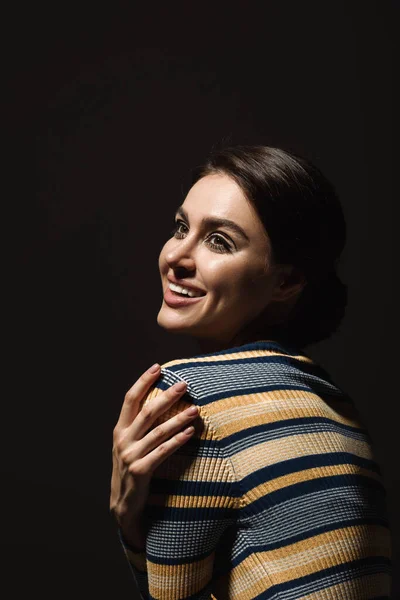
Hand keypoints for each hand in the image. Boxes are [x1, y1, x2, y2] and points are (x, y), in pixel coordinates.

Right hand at [110, 363, 197, 547]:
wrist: (123, 505)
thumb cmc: (132, 468)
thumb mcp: (129, 444)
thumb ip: (139, 425)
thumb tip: (161, 400)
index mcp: (120, 429)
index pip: (130, 399)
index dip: (143, 381)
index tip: (158, 367)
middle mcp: (123, 440)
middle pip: (147, 411)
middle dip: (167, 396)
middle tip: (184, 384)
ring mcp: (130, 456)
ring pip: (158, 431)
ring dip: (179, 418)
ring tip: (195, 409)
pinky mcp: (140, 471)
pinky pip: (162, 452)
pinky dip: (177, 440)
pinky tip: (190, 432)